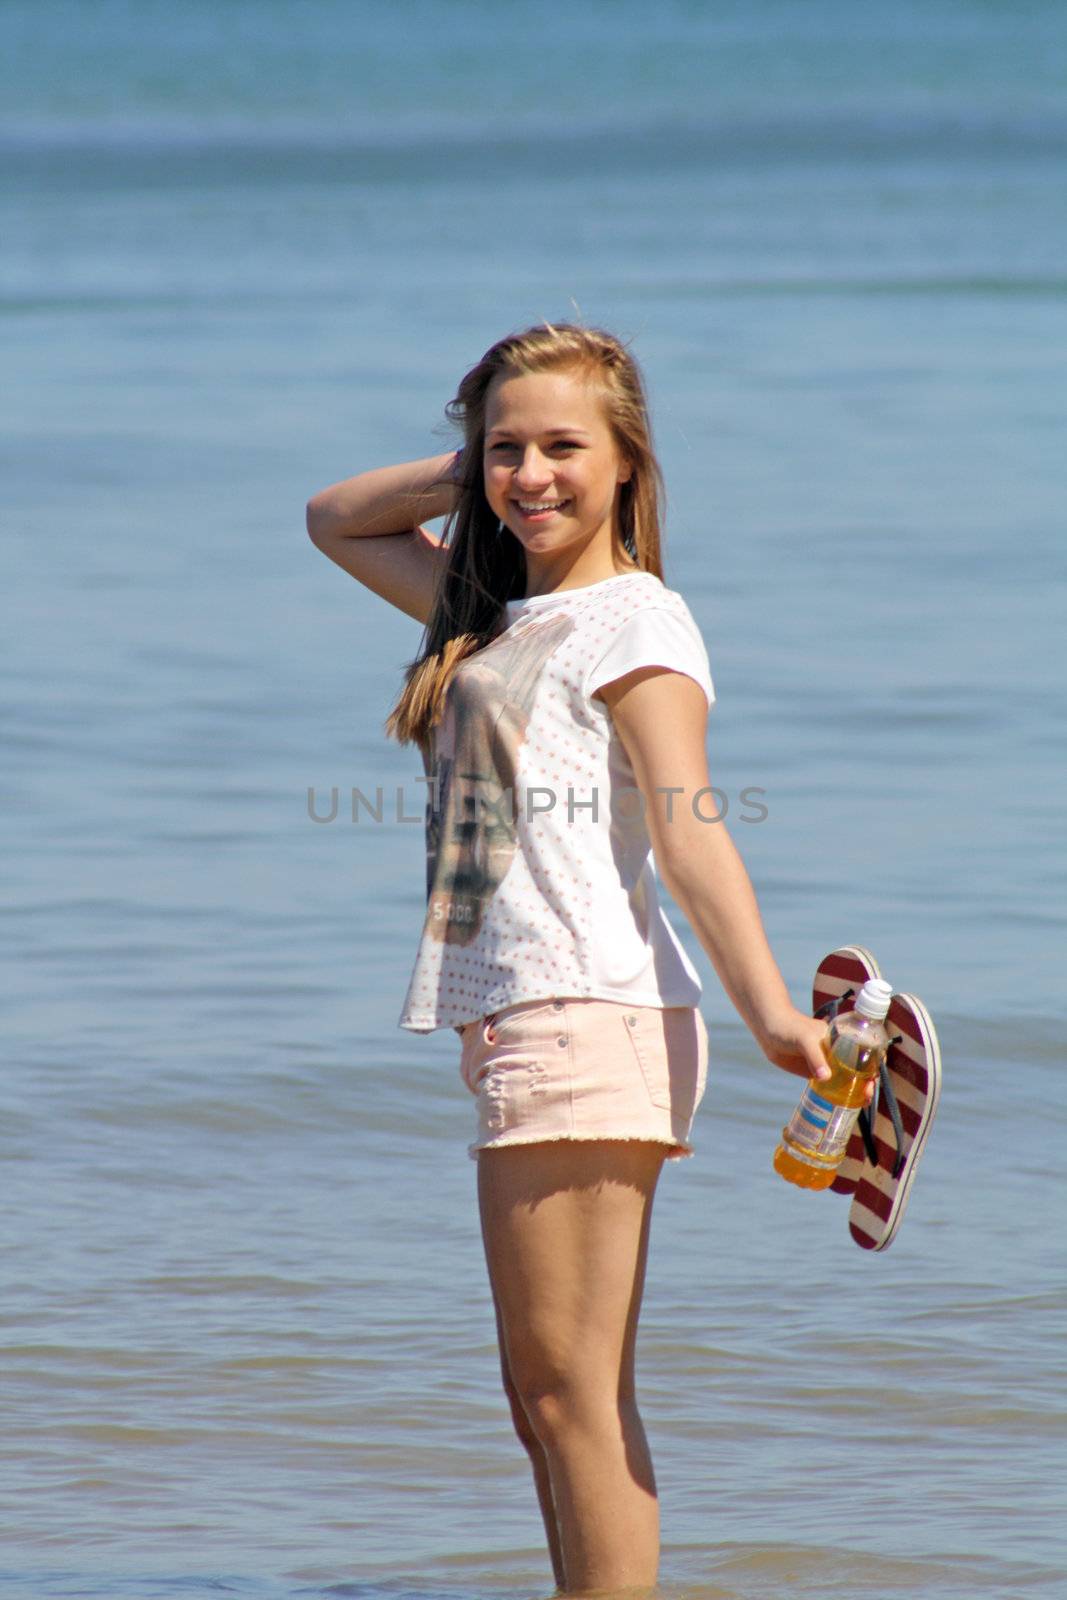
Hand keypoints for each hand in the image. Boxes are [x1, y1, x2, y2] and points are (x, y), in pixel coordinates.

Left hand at [757, 1007, 876, 1103]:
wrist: (767, 1029)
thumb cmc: (788, 1027)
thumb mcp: (804, 1039)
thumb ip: (815, 1057)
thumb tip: (826, 1078)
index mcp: (840, 1039)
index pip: (863, 1052)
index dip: (873, 1065)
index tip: (873, 1078)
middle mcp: (836, 1052)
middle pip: (857, 1069)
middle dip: (866, 1082)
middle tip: (866, 1094)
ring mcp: (825, 1063)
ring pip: (845, 1079)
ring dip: (854, 1091)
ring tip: (860, 1103)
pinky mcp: (813, 1073)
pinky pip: (829, 1085)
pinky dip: (837, 1095)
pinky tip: (841, 1104)